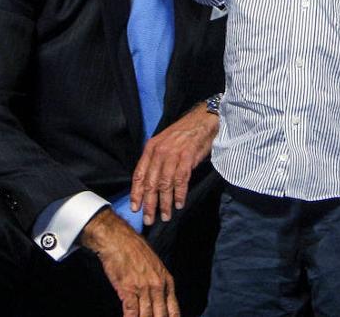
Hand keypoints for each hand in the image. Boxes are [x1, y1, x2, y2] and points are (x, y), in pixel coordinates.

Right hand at [79, 209, 179, 316]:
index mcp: (166, 281)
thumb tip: (158, 300)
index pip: (173, 309)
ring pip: (147, 316)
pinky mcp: (128, 289)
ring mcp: (143, 288)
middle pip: (161, 315)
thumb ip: (158, 283)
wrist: (118, 239)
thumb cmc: (134, 249)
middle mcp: (157, 286)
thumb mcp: (155, 265)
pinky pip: (131, 311)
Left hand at [130, 105, 218, 224]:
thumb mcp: (165, 143)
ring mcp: (173, 154)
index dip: (136, 193)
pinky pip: (181, 180)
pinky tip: (179, 204)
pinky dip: (179, 194)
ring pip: (165, 184)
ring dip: (165, 203)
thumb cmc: (185, 134)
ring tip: (165, 216)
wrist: (203, 120)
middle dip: (149, 203)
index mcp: (151, 148)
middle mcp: (159, 151)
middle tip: (149, 219)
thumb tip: (152, 184)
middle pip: (150, 183)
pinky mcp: (187, 156)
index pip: (139, 174)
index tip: (135, 208)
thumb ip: (157, 161)